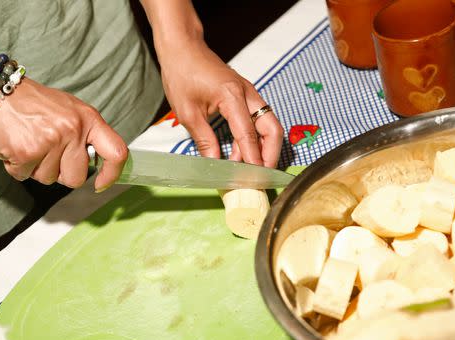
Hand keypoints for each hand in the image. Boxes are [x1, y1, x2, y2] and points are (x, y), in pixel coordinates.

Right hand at [0, 79, 126, 191]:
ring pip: (49, 179)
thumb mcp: (68, 110)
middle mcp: (73, 130)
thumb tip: (96, 162)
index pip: (116, 152)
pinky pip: (26, 176)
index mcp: (88, 118)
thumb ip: (84, 134)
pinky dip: (17, 167)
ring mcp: (51, 141)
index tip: (101, 184)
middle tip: (46, 153)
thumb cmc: (31, 102)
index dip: (111, 175)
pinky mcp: (27, 152)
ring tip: (28, 143)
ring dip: (36, 168)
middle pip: (77, 178)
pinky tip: (14, 146)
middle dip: (60, 173)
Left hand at [158, 39, 283, 167]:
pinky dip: (250, 139)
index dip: (253, 159)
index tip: (255, 179)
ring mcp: (248, 94)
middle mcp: (247, 94)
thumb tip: (215, 165)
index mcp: (233, 95)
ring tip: (245, 170)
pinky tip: (238, 155)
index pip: (248, 134)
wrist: (182, 46)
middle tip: (261, 175)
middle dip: (270, 154)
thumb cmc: (182, 73)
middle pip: (272, 128)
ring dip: (259, 148)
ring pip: (267, 125)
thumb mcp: (188, 112)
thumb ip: (204, 140)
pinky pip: (256, 120)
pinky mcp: (244, 96)